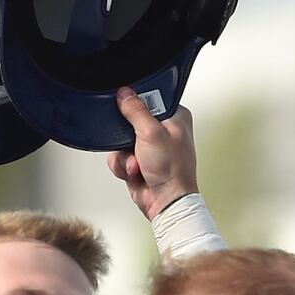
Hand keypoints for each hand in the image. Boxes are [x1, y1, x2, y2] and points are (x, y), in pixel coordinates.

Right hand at [106, 87, 198, 220]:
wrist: (166, 201)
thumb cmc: (172, 170)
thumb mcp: (151, 133)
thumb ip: (136, 111)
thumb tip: (125, 93)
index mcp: (175, 117)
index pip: (150, 99)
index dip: (136, 106)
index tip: (129, 113)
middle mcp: (163, 131)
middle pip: (130, 121)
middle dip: (126, 139)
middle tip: (134, 145)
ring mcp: (150, 147)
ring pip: (121, 141)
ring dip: (124, 156)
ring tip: (137, 165)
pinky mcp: (139, 161)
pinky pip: (119, 157)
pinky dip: (122, 166)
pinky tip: (133, 173)